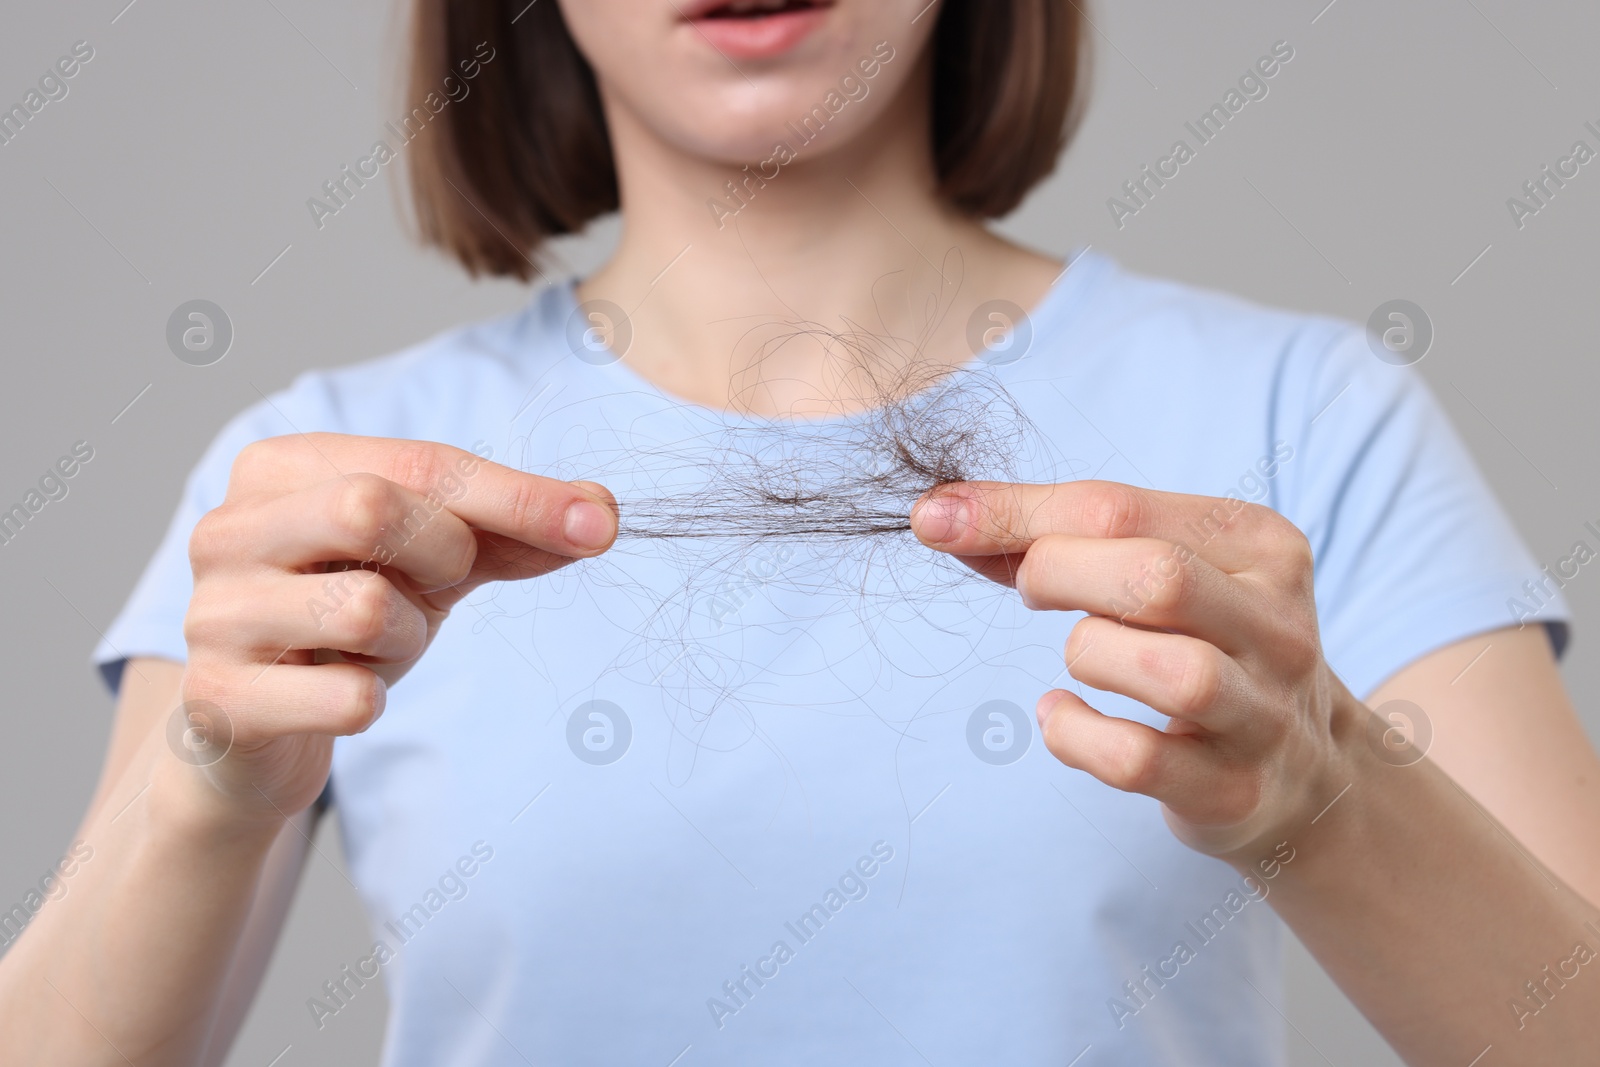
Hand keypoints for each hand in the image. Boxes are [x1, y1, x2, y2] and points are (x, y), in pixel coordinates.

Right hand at [174, 433, 617, 823]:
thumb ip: (510, 530)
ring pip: (366, 608)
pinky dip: (373, 700)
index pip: (419, 463)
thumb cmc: (348, 620)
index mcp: (281, 468)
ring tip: (376, 648)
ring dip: (406, 639)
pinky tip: (344, 695)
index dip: (518, 495)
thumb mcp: (432, 561)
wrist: (258, 734)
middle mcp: (228, 527)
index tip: (599, 523)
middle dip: (443, 555)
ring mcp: (212, 614)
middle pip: (370, 508)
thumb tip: (601, 514)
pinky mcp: (219, 700)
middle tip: (437, 585)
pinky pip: (348, 698)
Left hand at [911, 479, 1358, 858]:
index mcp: (1260, 546)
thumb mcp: (1166, 574)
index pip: (1121, 509)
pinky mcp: (1232, 791)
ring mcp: (1262, 715)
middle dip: (1058, 574)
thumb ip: (1064, 541)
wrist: (1307, 775)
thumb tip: (944, 516)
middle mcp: (1276, 626)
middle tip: (1032, 590)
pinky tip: (1060, 717)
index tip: (937, 518)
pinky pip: (1136, 759)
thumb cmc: (1207, 649)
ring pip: (1168, 672)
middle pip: (1157, 578)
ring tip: (1078, 660)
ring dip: (1088, 655)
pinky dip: (1075, 735)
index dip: (1013, 511)